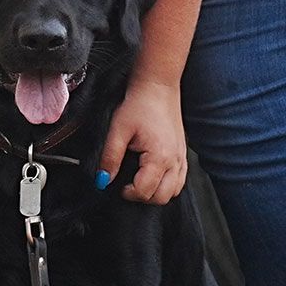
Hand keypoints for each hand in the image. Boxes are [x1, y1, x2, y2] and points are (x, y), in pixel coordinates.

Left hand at [97, 78, 186, 204]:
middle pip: (162, 197)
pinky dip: (167, 184)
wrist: (157, 87)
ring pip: (174, 192)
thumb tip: (103, 180)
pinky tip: (154, 176)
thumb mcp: (118, 130)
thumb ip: (110, 157)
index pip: (145, 191)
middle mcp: (174, 160)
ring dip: (156, 192)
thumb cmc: (140, 104)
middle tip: (127, 185)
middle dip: (142, 196)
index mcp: (159, 157)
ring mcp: (181, 158)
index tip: (118, 185)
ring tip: (140, 180)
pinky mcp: (182, 154)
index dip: (128, 193)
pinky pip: (180, 180)